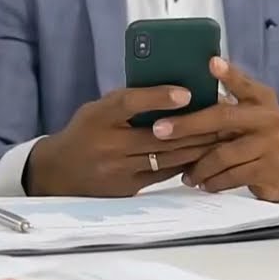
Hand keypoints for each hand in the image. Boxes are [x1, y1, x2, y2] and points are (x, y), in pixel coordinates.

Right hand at [24, 85, 222, 196]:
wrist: (58, 172)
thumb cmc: (84, 132)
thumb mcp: (98, 109)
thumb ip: (128, 101)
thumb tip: (171, 91)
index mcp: (100, 117)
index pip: (131, 103)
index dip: (160, 97)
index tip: (187, 92)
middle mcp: (109, 145)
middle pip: (159, 135)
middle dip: (195, 125)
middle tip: (221, 114)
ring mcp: (119, 170)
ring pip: (167, 156)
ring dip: (197, 146)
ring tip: (220, 134)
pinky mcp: (128, 188)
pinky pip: (164, 174)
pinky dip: (185, 162)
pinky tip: (203, 154)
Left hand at [152, 57, 278, 201]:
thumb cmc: (257, 138)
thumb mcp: (249, 116)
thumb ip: (225, 106)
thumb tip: (179, 97)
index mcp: (262, 99)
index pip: (244, 84)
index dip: (229, 74)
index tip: (211, 63)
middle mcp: (269, 117)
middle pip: (223, 117)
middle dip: (188, 124)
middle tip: (160, 130)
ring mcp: (272, 144)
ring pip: (223, 154)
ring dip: (198, 166)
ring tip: (183, 172)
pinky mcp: (270, 169)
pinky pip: (232, 176)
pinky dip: (213, 181)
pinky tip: (202, 183)